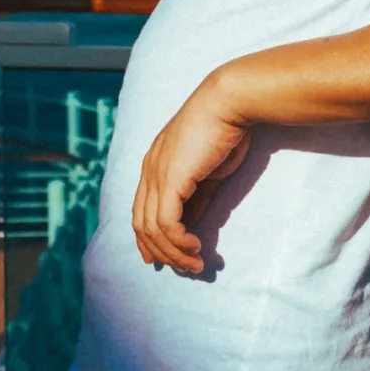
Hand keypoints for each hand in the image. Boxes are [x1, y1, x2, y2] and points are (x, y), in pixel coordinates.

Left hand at [132, 73, 251, 272]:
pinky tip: (196, 247)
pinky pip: (165, 223)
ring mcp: (156, 174)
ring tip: (196, 264)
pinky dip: (178, 241)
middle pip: (142, 225)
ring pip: (152, 229)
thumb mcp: (206, 171)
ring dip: (174, 253)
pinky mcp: (170, 179)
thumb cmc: (223, 130)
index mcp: (154, 164)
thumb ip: (195, 196)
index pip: (141, 211)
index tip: (165, 259)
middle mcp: (149, 169)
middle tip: (187, 267)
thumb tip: (190, 226)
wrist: (229, 103)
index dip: (149, 240)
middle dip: (162, 253)